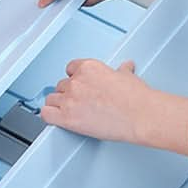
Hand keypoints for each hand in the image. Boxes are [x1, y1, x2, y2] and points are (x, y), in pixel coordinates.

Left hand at [40, 59, 187, 154]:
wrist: (140, 115)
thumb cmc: (136, 98)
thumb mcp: (128, 77)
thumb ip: (121, 71)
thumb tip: (125, 67)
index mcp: (89, 67)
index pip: (70, 69)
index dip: (74, 79)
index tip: (78, 86)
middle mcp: (76, 81)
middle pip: (61, 85)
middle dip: (68, 94)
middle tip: (78, 103)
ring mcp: (70, 99)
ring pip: (52, 99)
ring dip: (59, 105)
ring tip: (69, 112)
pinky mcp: (67, 117)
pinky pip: (46, 114)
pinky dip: (49, 117)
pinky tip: (56, 119)